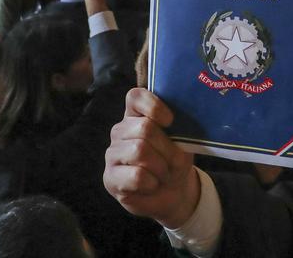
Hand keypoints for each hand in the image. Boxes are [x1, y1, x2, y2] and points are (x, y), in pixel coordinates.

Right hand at [103, 88, 199, 228]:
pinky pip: (136, 175)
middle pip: (144, 128)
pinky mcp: (110, 177)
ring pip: (140, 151)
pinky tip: (152, 185)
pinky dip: (153, 183)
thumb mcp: (182, 143)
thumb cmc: (175, 162)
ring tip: (164, 174)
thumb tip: (176, 126)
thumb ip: (177, 130)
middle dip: (167, 149)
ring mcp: (112, 153)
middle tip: (174, 162)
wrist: (172, 194)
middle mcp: (120, 130)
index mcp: (136, 116)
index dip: (154, 106)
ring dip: (161, 167)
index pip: (135, 97)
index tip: (170, 121)